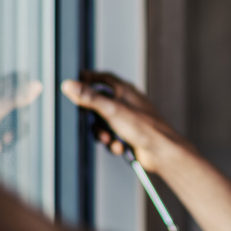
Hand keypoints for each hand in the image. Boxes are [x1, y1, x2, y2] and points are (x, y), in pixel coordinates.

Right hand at [60, 71, 184, 172]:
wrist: (161, 152)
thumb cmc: (145, 128)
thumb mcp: (111, 109)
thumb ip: (89, 97)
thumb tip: (69, 85)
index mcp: (124, 90)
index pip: (102, 78)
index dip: (88, 79)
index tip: (76, 83)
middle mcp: (126, 102)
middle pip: (98, 104)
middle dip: (93, 118)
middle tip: (92, 123)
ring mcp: (127, 119)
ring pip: (103, 123)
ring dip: (103, 134)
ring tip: (110, 139)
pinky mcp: (128, 135)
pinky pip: (111, 137)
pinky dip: (112, 143)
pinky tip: (119, 146)